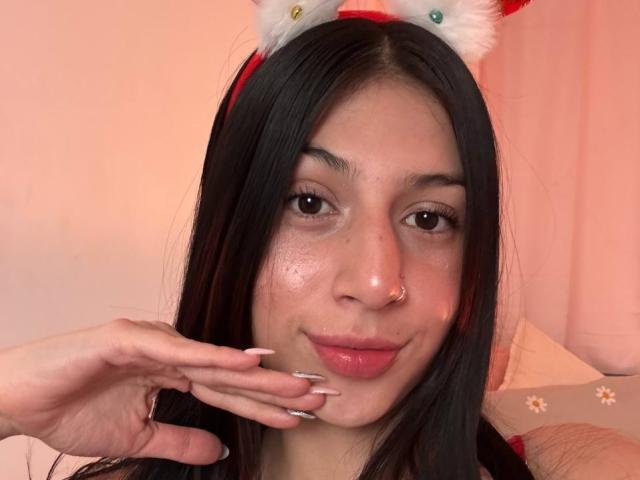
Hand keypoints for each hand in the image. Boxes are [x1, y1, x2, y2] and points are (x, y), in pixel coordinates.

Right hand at [0, 318, 324, 464]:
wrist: (20, 400)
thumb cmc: (71, 411)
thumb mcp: (137, 437)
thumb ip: (180, 438)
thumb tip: (219, 450)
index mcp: (173, 375)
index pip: (228, 392)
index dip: (263, 404)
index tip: (300, 414)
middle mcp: (170, 354)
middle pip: (231, 375)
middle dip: (274, 388)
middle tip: (317, 396)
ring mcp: (153, 343)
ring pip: (213, 361)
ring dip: (255, 374)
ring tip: (295, 383)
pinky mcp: (130, 339)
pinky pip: (179, 351)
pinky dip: (213, 357)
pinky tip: (246, 363)